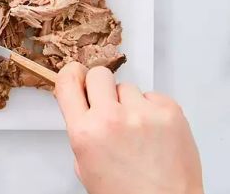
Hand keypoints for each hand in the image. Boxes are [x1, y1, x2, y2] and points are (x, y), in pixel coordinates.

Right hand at [55, 63, 202, 193]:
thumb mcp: (86, 165)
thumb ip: (81, 131)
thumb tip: (84, 106)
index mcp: (85, 132)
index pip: (68, 82)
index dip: (71, 75)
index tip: (76, 74)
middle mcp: (111, 118)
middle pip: (99, 74)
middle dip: (101, 87)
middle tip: (109, 105)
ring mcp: (143, 113)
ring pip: (128, 87)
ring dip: (130, 103)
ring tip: (137, 130)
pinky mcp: (170, 112)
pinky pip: (154, 96)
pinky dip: (153, 109)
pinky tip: (154, 131)